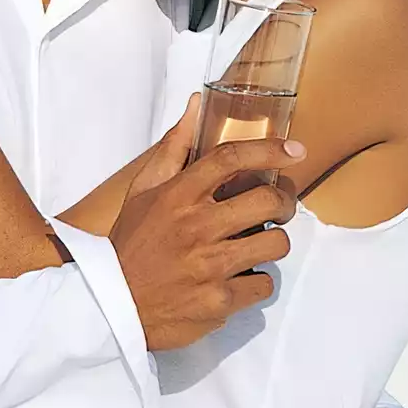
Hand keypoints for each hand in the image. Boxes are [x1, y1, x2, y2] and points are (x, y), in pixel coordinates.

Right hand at [110, 107, 302, 350]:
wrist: (113, 304)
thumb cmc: (132, 242)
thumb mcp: (143, 190)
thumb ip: (174, 148)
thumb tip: (196, 104)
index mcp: (177, 195)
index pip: (231, 159)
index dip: (269, 150)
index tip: (294, 150)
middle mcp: (196, 226)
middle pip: (269, 200)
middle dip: (284, 201)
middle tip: (279, 206)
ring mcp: (210, 265)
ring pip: (276, 243)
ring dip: (272, 242)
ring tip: (257, 244)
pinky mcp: (220, 300)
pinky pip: (265, 283)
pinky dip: (256, 281)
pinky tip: (237, 277)